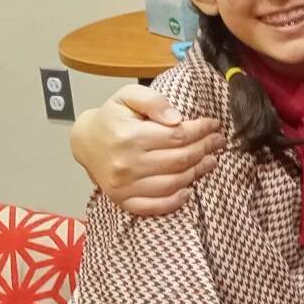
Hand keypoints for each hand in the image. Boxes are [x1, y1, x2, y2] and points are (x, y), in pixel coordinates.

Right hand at [70, 83, 222, 215]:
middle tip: (217, 142)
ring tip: (210, 160)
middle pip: (180, 160)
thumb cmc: (112, 117)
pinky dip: (175, 201)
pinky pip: (155, 206)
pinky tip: (189, 190)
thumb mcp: (127, 96)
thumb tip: (176, 118)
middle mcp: (127, 164)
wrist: (85, 141)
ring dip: (197, 172)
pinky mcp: (123, 200)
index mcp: (130, 136)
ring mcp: (124, 186)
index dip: (201, 130)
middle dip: (205, 149)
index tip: (214, 125)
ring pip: (173, 183)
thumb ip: (153, 100)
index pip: (178, 136)